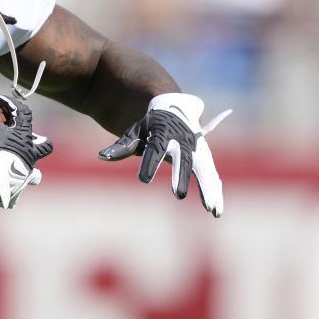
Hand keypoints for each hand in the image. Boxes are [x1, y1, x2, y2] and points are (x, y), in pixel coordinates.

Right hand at [0, 75, 52, 207]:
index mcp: (22, 136)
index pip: (25, 113)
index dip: (12, 104)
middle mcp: (28, 155)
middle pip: (44, 146)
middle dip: (38, 141)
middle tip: (27, 138)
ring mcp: (23, 174)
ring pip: (35, 173)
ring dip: (30, 168)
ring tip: (20, 168)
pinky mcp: (15, 191)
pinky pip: (17, 190)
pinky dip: (11, 188)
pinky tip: (3, 187)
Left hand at [99, 93, 229, 216]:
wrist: (175, 108)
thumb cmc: (150, 124)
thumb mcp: (135, 131)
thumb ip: (121, 146)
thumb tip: (102, 156)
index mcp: (163, 132)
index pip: (155, 148)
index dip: (149, 163)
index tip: (142, 179)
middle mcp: (182, 140)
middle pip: (183, 159)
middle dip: (181, 176)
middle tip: (178, 194)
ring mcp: (196, 148)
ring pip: (203, 169)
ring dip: (207, 188)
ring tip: (210, 209)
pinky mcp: (204, 157)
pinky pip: (211, 175)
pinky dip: (215, 191)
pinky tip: (216, 211)